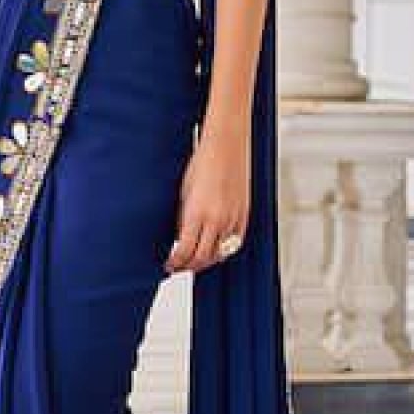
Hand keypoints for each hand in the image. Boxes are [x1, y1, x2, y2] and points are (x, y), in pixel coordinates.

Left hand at [164, 129, 249, 273]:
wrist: (226, 146)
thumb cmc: (203, 162)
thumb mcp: (184, 193)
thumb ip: (182, 218)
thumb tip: (179, 237)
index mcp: (197, 213)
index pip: (185, 251)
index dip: (175, 262)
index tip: (168, 264)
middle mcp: (217, 220)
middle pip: (202, 258)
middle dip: (188, 266)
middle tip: (179, 267)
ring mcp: (233, 219)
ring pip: (220, 254)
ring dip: (206, 261)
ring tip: (195, 261)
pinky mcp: (244, 215)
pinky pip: (234, 243)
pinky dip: (223, 250)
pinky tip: (214, 250)